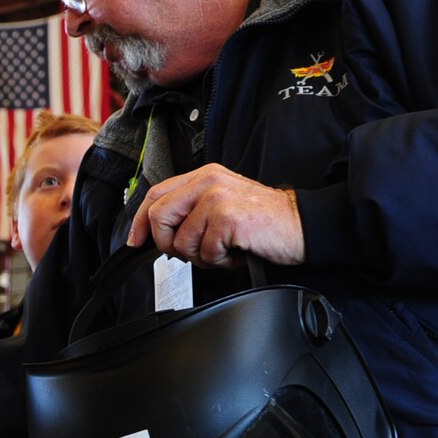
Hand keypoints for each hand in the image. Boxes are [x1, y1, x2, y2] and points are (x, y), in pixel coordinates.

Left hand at [126, 164, 304, 266]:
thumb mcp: (222, 205)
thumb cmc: (263, 221)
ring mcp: (217, 199)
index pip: (156, 194)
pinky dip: (221, 261)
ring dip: (202, 256)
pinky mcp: (227, 219)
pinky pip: (205, 252)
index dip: (140, 222)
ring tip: (225, 248)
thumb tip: (158, 231)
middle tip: (194, 251)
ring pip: (181, 241)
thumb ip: (192, 210)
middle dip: (168, 244)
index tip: (136, 241)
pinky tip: (237, 251)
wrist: (302, 225)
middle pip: (158, 216)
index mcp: (204, 176)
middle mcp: (208, 182)